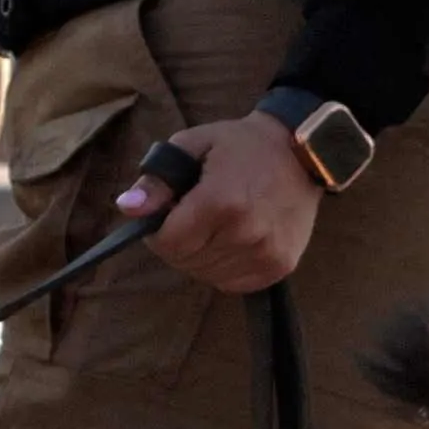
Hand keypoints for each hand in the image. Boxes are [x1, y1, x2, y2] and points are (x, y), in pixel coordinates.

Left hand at [125, 111, 325, 293]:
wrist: (302, 152)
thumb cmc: (241, 146)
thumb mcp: (194, 145)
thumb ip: (158, 179)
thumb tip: (127, 208)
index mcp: (220, 202)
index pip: (168, 243)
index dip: (157, 232)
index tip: (166, 215)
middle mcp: (245, 233)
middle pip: (185, 262)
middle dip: (178, 243)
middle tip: (192, 215)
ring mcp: (266, 253)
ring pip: (207, 275)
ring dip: (201, 256)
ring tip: (215, 226)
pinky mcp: (280, 266)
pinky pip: (233, 283)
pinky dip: (224, 268)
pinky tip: (233, 240)